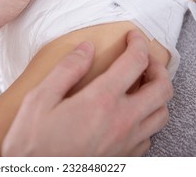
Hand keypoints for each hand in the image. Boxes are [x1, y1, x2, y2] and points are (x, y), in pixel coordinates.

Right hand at [2, 30, 172, 156]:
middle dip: (158, 66)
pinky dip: (148, 119)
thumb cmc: (33, 144)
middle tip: (143, 59)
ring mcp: (126, 143)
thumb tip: (86, 49)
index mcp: (101, 101)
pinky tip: (131, 115)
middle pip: (162, 88)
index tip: (133, 36)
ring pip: (162, 114)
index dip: (138, 42)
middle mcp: (122, 121)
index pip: (135, 62)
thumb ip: (67, 70)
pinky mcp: (124, 158)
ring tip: (142, 86)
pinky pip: (150, 136)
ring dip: (157, 94)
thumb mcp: (40, 99)